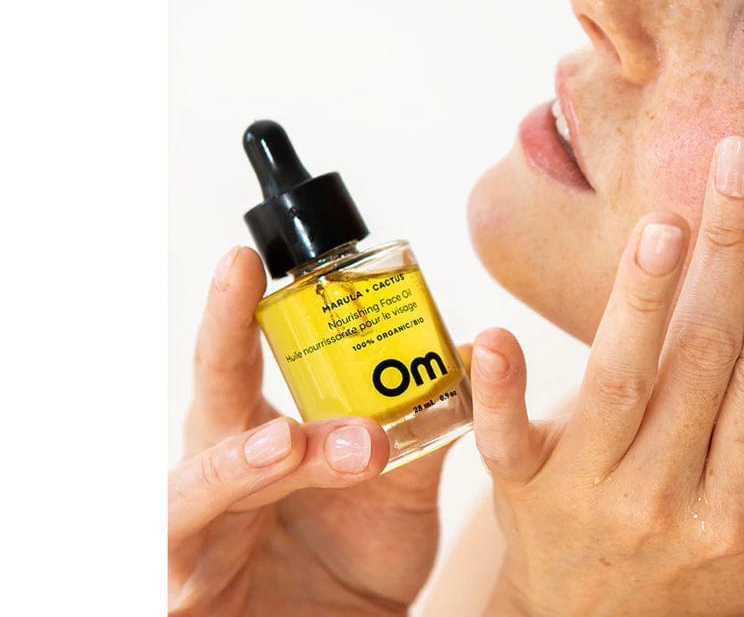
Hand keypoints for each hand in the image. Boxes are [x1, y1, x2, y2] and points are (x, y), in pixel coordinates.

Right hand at [168, 247, 466, 614]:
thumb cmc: (356, 567)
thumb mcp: (398, 494)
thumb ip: (422, 433)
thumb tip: (465, 359)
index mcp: (268, 441)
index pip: (249, 364)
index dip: (244, 313)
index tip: (249, 258)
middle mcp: (223, 475)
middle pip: (212, 395)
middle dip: (220, 331)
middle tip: (238, 275)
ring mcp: (195, 531)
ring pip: (204, 478)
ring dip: (246, 456)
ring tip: (287, 442)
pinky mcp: (183, 587)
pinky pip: (179, 548)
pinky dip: (211, 519)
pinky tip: (247, 499)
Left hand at [469, 136, 743, 616]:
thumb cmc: (688, 590)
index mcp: (734, 515)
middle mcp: (662, 500)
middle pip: (702, 360)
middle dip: (726, 256)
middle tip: (738, 165)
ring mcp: (586, 495)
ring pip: (618, 380)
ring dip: (643, 296)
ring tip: (667, 221)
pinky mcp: (519, 492)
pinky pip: (502, 438)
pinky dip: (496, 388)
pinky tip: (494, 333)